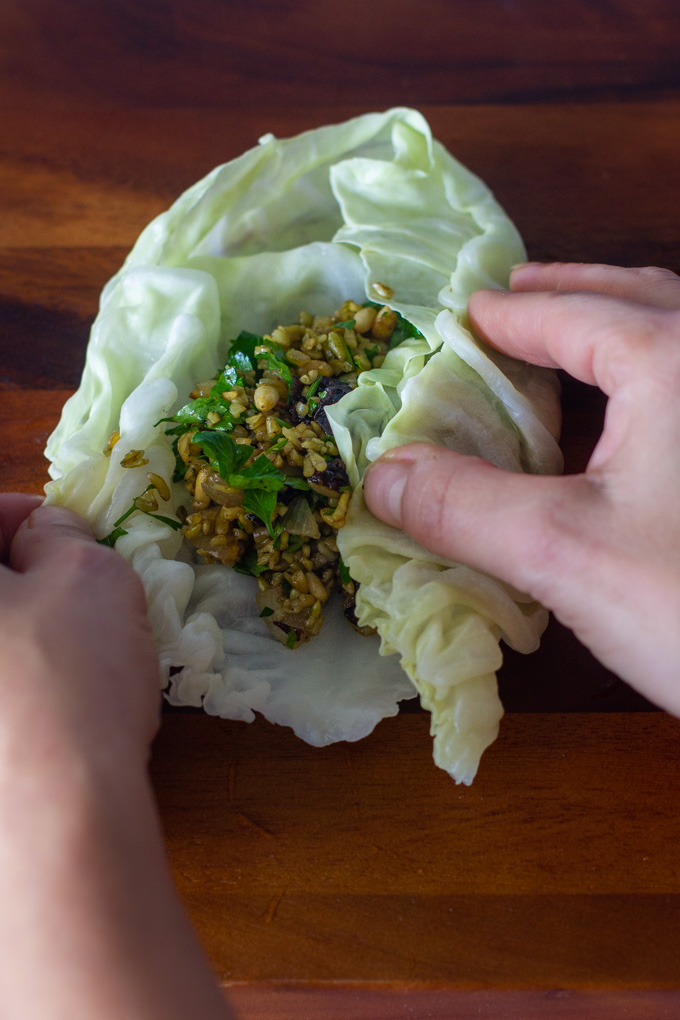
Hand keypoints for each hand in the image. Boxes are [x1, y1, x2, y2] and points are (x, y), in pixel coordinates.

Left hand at [0, 496, 232, 1018]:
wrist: (56, 818)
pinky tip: (53, 708)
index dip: (27, 515)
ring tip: (75, 656)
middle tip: (78, 594)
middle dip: (23, 580)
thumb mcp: (91, 574)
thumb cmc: (72, 677)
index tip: (67, 531)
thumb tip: (45, 534)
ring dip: (21, 635)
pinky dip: (14, 688)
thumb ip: (62, 532)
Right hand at [364, 263, 679, 715]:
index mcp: (672, 358)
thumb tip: (374, 474)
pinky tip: (636, 422)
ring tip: (570, 335)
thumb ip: (462, 508)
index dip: (509, 314)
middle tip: (515, 296)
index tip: (464, 312)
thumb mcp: (566, 554)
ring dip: (620, 325)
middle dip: (573, 292)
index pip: (572, 315)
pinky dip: (654, 379)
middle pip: (641, 298)